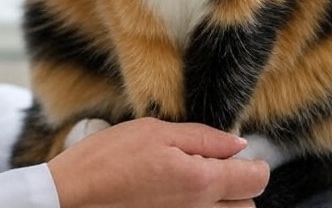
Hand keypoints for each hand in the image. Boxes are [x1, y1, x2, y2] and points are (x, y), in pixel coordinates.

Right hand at [47, 117, 269, 207]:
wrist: (75, 194)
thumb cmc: (110, 159)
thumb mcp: (156, 131)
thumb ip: (203, 138)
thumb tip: (237, 144)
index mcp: (200, 181)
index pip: (255, 179)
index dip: (256, 164)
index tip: (245, 154)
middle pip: (246, 204)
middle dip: (240, 184)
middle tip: (216, 164)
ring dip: (223, 200)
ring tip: (197, 181)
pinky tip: (180, 195)